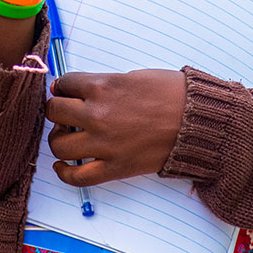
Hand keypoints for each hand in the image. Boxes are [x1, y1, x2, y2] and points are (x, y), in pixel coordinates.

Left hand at [46, 70, 187, 186]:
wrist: (197, 122)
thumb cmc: (171, 94)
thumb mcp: (133, 76)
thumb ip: (103, 83)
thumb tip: (79, 90)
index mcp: (102, 86)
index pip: (64, 84)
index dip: (63, 87)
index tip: (66, 92)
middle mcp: (97, 114)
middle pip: (55, 112)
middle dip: (58, 110)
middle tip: (66, 113)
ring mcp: (103, 143)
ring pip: (58, 145)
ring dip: (59, 139)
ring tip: (68, 136)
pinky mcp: (114, 167)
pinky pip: (77, 177)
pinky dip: (64, 172)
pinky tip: (63, 165)